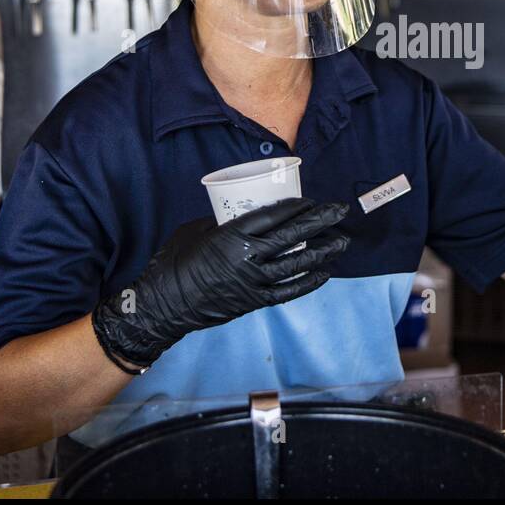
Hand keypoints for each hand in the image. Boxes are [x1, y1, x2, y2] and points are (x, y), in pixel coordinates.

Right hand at [93, 197, 348, 369]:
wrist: (163, 304)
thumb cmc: (174, 261)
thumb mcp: (196, 230)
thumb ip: (223, 222)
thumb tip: (241, 216)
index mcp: (232, 234)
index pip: (273, 215)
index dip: (296, 206)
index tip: (312, 200)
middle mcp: (248, 256)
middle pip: (292, 235)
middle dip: (320, 221)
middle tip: (340, 210)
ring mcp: (253, 281)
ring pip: (296, 263)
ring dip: (322, 251)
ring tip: (342, 241)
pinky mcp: (253, 301)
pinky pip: (288, 291)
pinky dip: (307, 282)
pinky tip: (324, 273)